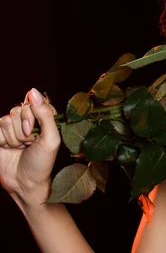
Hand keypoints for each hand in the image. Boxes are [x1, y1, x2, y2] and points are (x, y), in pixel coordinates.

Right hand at [0, 87, 60, 206]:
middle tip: (28, 144)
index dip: (32, 116)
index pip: (34, 102)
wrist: (25, 183)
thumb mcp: (51, 139)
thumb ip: (45, 114)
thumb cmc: (43, 163)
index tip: (34, 132)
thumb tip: (32, 91)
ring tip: (19, 149)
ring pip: (6, 120)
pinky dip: (1, 140)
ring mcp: (13, 128)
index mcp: (44, 118)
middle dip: (23, 130)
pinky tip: (8, 149)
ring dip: (13, 138)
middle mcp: (28, 120)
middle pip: (18, 110)